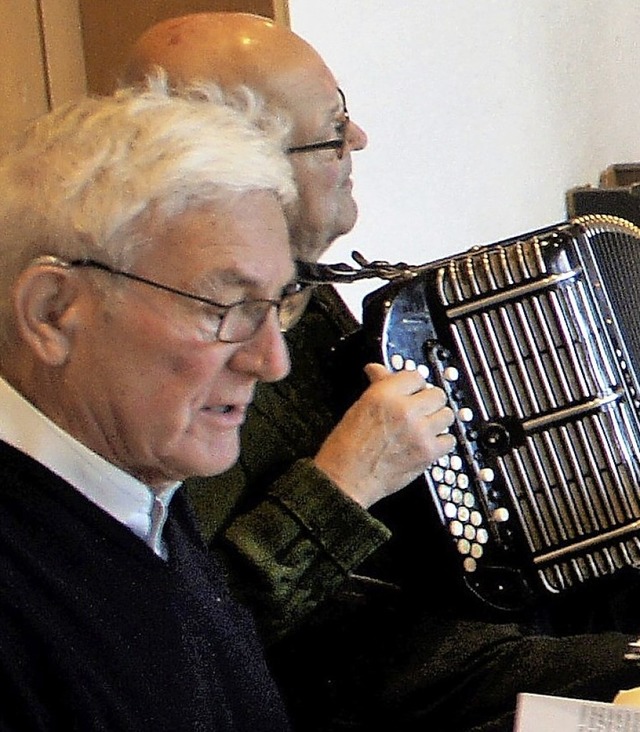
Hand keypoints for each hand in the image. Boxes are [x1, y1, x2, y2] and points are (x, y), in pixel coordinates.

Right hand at [314, 363, 454, 507]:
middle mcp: (404, 410)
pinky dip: (441, 442)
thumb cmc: (346, 447)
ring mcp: (419, 432)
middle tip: (420, 410)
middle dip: (429, 401)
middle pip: (437, 394)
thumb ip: (377, 387)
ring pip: (447, 415)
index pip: (415, 376)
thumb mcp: (359, 407)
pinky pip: (449, 440)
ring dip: (437, 420)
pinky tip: (427, 443)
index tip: (413, 391)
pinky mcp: (428, 452)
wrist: (346, 479)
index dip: (414, 385)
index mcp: (384, 395)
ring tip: (425, 427)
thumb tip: (379, 370)